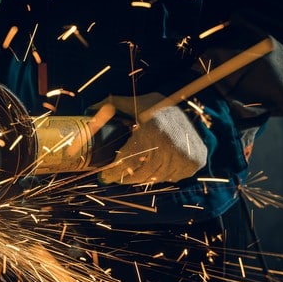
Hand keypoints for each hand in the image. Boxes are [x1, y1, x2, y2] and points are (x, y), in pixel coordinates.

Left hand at [92, 94, 207, 184]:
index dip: (113, 172)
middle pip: (141, 173)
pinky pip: (170, 178)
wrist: (186, 110)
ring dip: (140, 178)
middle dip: (124, 177)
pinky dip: (159, 176)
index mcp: (153, 130)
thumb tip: (87, 110)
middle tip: (114, 177)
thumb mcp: (133, 103)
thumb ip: (110, 105)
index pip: (128, 160)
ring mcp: (185, 155)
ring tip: (130, 174)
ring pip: (155, 178)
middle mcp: (171, 144)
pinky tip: (150, 169)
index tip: (103, 177)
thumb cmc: (154, 107)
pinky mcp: (195, 162)